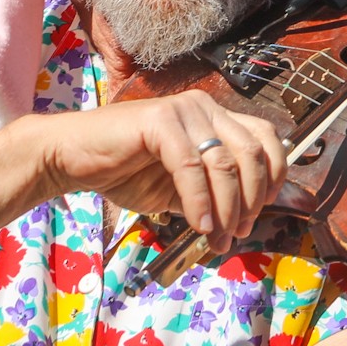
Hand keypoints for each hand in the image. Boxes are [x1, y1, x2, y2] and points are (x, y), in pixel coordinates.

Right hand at [31, 90, 287, 252]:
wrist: (72, 159)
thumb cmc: (126, 172)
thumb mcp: (183, 188)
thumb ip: (214, 193)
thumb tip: (245, 220)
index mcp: (216, 118)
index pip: (267, 140)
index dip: (274, 178)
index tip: (259, 214)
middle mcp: (205, 108)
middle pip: (252, 153)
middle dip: (252, 200)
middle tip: (238, 232)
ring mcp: (183, 110)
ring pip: (224, 163)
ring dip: (226, 208)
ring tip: (217, 238)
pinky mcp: (159, 120)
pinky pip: (191, 167)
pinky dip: (200, 202)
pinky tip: (199, 226)